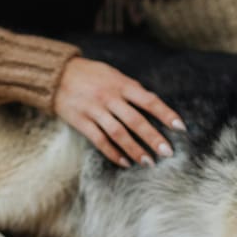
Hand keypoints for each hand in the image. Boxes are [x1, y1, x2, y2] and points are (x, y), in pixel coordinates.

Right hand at [53, 57, 184, 167]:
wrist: (56, 74)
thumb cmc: (91, 74)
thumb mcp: (113, 75)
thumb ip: (131, 89)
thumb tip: (153, 105)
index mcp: (121, 84)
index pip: (149, 101)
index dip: (166, 114)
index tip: (180, 128)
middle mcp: (109, 97)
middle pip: (135, 121)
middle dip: (153, 138)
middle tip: (167, 153)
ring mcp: (94, 110)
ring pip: (118, 134)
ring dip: (135, 150)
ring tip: (148, 162)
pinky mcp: (81, 121)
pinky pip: (99, 140)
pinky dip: (113, 153)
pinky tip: (125, 162)